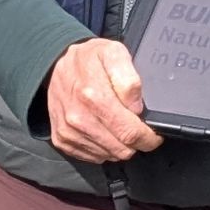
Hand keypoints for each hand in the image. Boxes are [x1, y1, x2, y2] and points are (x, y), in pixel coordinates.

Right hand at [44, 38, 160, 165]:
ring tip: (118, 125)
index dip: (149, 137)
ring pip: (109, 155)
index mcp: (94, 96)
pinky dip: (103, 147)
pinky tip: (103, 129)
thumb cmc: (88, 59)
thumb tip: (136, 107)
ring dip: (119, 145)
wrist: (56, 66)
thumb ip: (129, 78)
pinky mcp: (62, 140)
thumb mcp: (113, 53)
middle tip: (137, 128)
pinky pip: (94, 156)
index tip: (153, 133)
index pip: (131, 133)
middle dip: (136, 142)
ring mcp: (69, 131)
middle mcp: (78, 118)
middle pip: (122, 149)